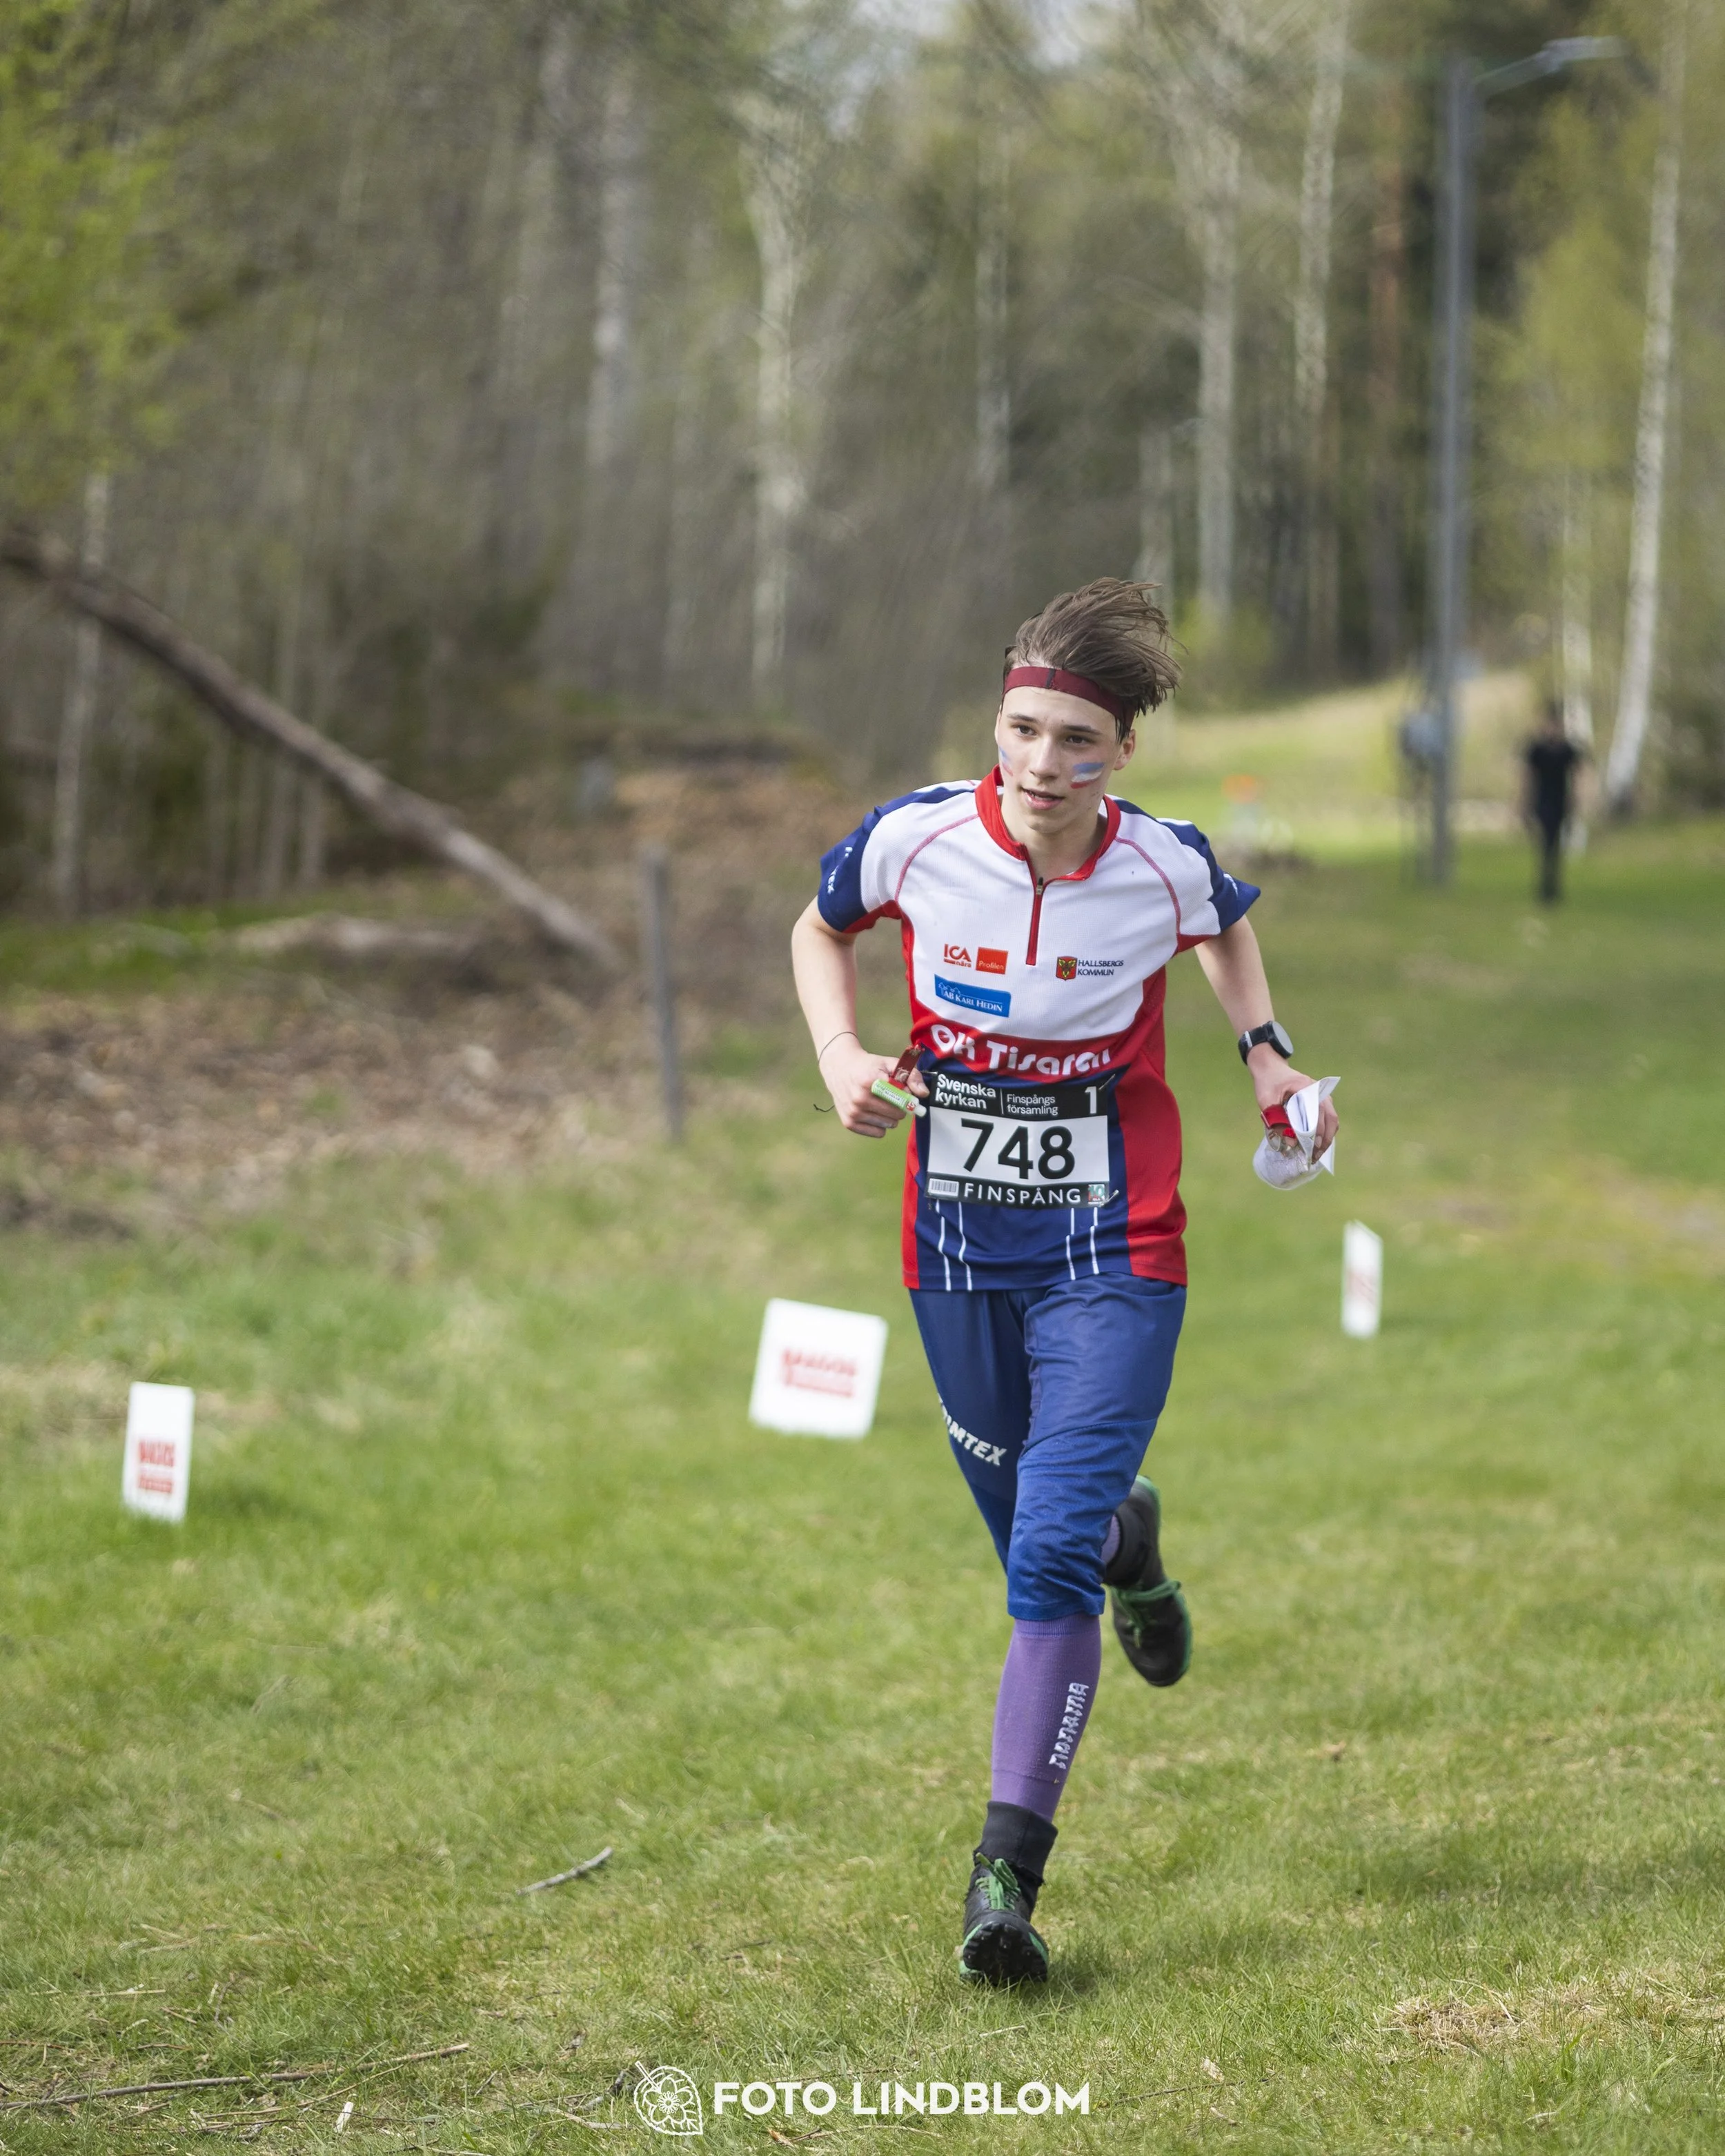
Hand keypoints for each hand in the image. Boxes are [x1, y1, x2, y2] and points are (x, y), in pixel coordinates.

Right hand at [818, 1039, 929, 1137]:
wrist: (839, 1068)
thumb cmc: (867, 1066)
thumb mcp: (889, 1063)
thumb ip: (910, 1075)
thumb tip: (923, 1093)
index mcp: (871, 1082)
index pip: (901, 1099)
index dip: (908, 1097)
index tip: (908, 1094)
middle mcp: (860, 1099)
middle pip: (897, 1114)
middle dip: (900, 1107)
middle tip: (893, 1097)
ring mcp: (853, 1112)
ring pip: (889, 1125)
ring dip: (890, 1117)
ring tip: (881, 1103)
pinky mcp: (849, 1123)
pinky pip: (878, 1133)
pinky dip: (880, 1125)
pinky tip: (873, 1112)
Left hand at [1246, 1046, 1336, 1160]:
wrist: (1270, 1068)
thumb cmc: (1267, 1083)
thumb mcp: (1266, 1101)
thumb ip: (1276, 1120)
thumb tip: (1291, 1142)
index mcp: (1307, 1087)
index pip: (1318, 1110)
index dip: (1317, 1129)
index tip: (1313, 1145)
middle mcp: (1319, 1091)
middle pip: (1330, 1117)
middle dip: (1325, 1139)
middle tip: (1315, 1156)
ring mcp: (1322, 1096)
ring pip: (1332, 1119)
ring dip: (1327, 1137)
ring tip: (1316, 1154)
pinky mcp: (1320, 1102)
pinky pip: (1327, 1118)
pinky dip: (1325, 1132)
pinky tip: (1317, 1145)